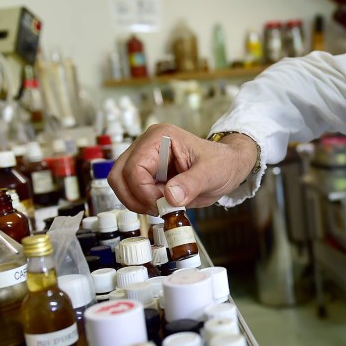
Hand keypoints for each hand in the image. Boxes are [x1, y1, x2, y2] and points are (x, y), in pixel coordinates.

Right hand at [108, 124, 258, 212]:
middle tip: (159, 208)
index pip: (134, 169)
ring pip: (119, 183)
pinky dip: (140, 202)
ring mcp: (143, 156)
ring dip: (136, 201)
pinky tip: (161, 203)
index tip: (163, 205)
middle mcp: (146, 144)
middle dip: (136, 198)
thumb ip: (191, 184)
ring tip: (162, 205)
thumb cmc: (222, 163)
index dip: (145, 193)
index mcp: (160, 137)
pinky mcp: (145, 170)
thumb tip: (170, 197)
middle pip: (119, 175)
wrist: (227, 166)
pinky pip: (129, 189)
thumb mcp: (212, 174)